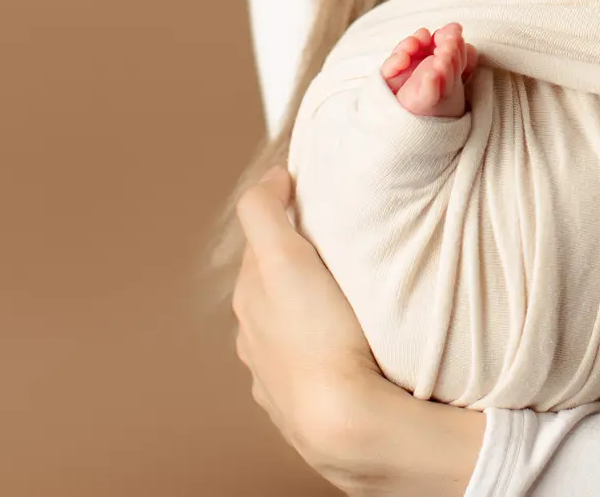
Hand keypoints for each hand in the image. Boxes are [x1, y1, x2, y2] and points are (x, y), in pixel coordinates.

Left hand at [233, 166, 484, 495]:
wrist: (343, 422)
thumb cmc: (319, 341)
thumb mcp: (283, 259)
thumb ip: (265, 211)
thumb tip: (269, 178)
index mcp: (251, 296)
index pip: (262, 241)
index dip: (286, 215)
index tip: (313, 198)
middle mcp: (252, 335)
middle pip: (273, 282)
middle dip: (298, 260)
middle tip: (339, 243)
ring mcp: (275, 372)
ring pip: (290, 325)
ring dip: (309, 308)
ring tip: (348, 298)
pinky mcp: (302, 402)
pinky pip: (309, 363)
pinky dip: (320, 347)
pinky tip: (346, 346)